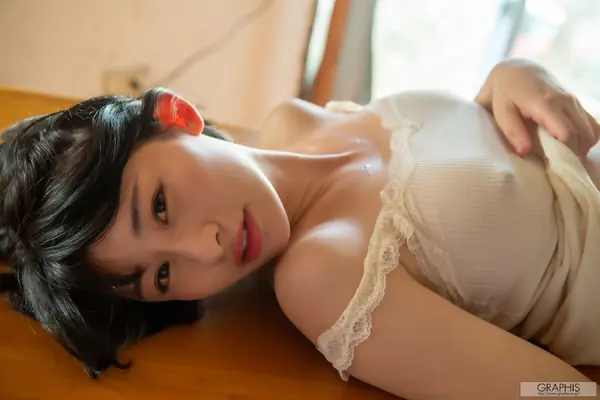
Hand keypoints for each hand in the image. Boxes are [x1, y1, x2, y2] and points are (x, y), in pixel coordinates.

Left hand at [476, 58, 599, 156]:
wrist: (516, 71)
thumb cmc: (505, 94)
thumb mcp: (501, 112)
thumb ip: (512, 131)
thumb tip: (524, 153)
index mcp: (547, 104)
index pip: (567, 133)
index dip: (565, 152)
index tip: (554, 165)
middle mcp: (566, 101)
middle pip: (584, 134)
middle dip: (574, 153)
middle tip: (558, 165)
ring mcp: (574, 101)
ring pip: (591, 130)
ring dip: (582, 146)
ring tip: (563, 157)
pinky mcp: (577, 103)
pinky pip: (592, 124)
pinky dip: (587, 137)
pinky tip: (572, 145)